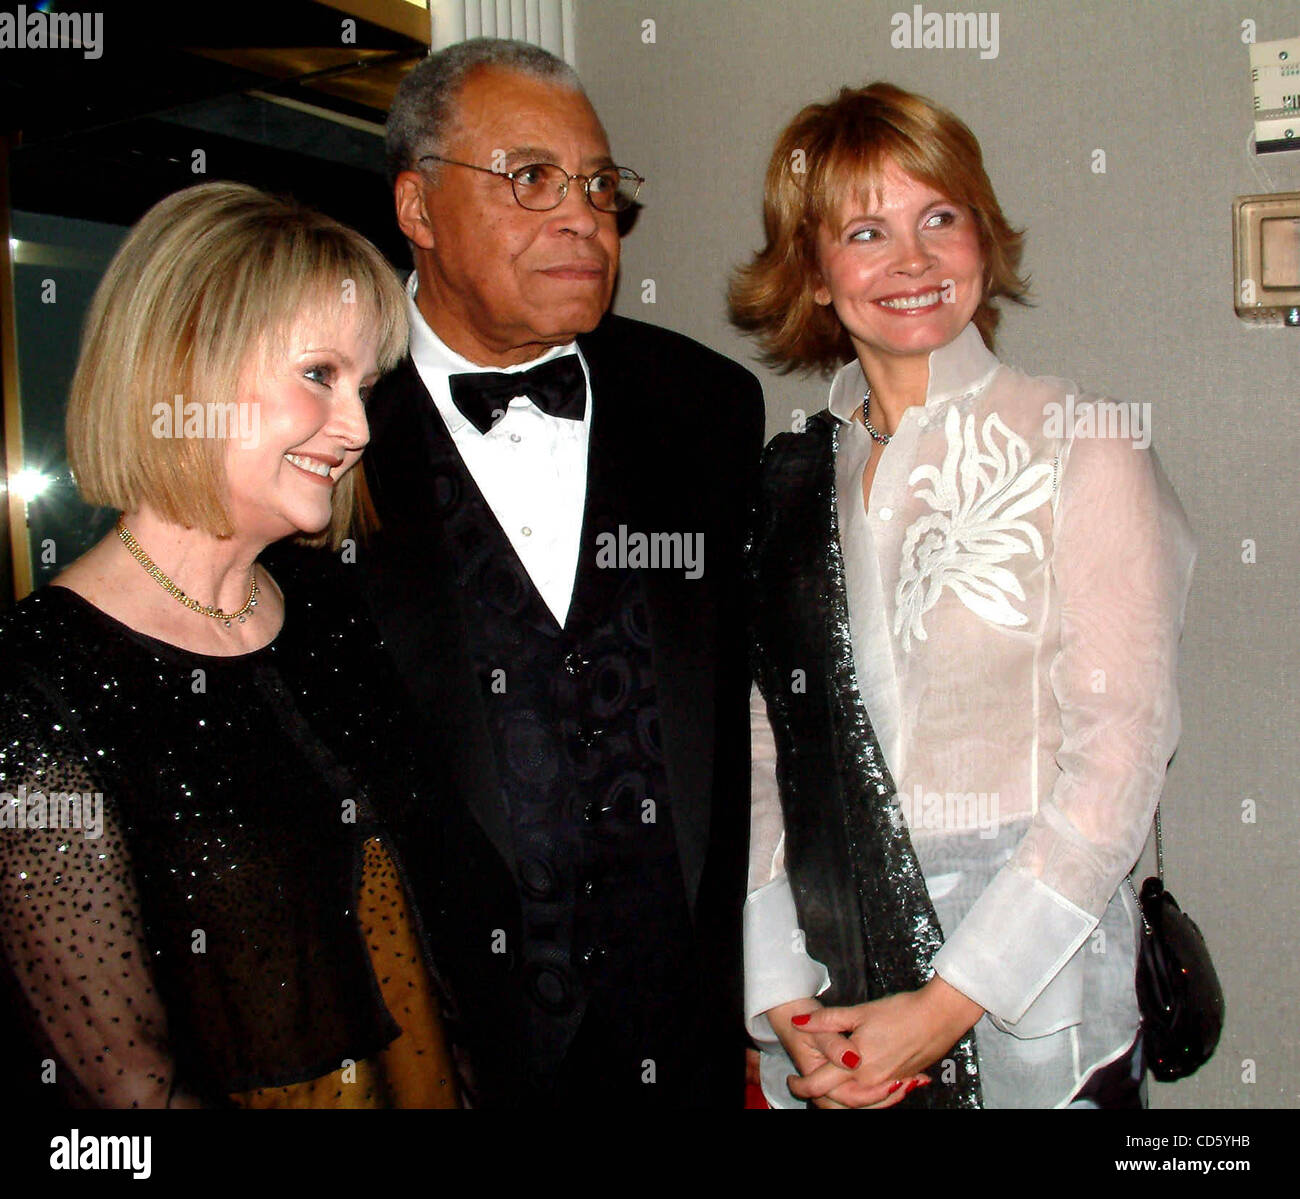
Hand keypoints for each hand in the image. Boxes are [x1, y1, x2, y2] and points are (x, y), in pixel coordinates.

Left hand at [784, 976, 982, 1104]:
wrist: (939, 1016)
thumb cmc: (900, 1011)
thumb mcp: (858, 1012)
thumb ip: (826, 1020)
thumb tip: (798, 1021)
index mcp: (856, 1066)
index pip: (819, 1085)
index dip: (800, 1086)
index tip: (792, 1081)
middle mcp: (871, 1082)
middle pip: (838, 1099)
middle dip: (820, 1095)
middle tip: (805, 1083)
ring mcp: (889, 1085)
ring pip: (859, 1102)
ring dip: (842, 1097)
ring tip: (830, 1086)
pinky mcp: (903, 1082)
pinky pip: (879, 1098)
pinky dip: (867, 1096)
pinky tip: (863, 1084)